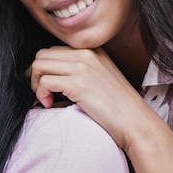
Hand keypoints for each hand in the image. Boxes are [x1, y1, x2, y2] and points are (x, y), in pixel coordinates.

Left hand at [29, 46, 146, 150]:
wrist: (136, 122)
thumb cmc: (117, 106)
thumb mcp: (99, 78)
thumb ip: (79, 69)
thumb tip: (48, 73)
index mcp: (92, 51)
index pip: (53, 50)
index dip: (45, 69)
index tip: (48, 85)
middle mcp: (86, 54)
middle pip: (42, 55)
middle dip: (36, 74)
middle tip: (45, 92)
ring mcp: (82, 67)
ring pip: (38, 65)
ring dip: (36, 83)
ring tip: (47, 98)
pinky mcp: (78, 83)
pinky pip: (44, 81)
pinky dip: (41, 94)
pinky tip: (50, 104)